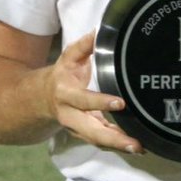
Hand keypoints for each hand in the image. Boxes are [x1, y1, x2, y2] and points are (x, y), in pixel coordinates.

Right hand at [46, 31, 143, 155]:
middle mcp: (70, 115)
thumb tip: (99, 31)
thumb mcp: (68, 58)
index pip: (84, 100)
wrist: (41, 99)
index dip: (100, 103)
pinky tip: (137, 148)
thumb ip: (83, 46)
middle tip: (135, 143)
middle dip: (112, 138)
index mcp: (66, 94)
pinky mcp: (85, 135)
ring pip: (97, 141)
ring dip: (118, 146)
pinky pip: (101, 142)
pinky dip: (118, 146)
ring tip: (140, 148)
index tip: (121, 104)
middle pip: (91, 131)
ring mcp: (77, 128)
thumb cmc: (63, 74)